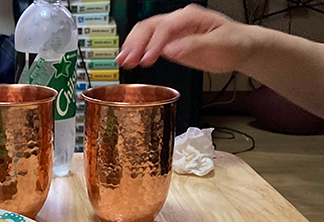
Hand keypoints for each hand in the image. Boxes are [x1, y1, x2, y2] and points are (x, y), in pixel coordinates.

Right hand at [117, 4, 254, 73]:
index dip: (154, 44)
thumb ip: (193, 46)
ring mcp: (173, 31)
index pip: (165, 28)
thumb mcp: (217, 45)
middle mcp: (178, 21)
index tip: (147, 60)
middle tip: (127, 60)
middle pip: (149, 27)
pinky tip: (130, 60)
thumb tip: (172, 50)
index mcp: (190, 17)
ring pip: (145, 33)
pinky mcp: (170, 42)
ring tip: (123, 61)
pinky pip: (148, 43)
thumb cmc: (234, 43)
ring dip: (132, 46)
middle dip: (136, 44)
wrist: (240, 48)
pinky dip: (137, 51)